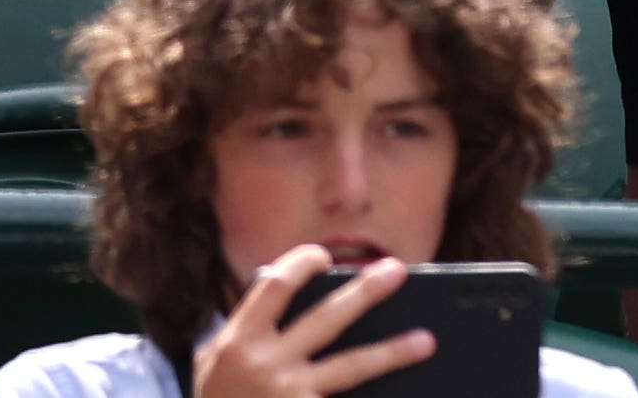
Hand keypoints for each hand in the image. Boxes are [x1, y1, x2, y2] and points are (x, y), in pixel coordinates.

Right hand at [194, 245, 436, 397]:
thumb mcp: (211, 369)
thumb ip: (241, 335)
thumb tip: (280, 294)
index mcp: (238, 343)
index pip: (274, 288)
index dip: (300, 264)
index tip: (323, 254)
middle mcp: (263, 367)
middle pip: (325, 319)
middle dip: (365, 292)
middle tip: (397, 271)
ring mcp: (286, 396)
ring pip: (349, 368)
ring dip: (391, 352)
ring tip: (426, 341)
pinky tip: (408, 396)